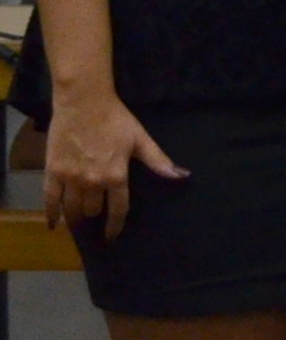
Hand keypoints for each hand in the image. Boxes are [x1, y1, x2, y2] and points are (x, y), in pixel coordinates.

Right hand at [42, 93, 186, 240]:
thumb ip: (158, 161)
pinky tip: (54, 224)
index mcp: (117, 176)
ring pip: (72, 209)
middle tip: (94, 217)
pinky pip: (49, 199)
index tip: (112, 236)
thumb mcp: (141, 140)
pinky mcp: (53, 171)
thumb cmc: (115, 120)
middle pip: (93, 210)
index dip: (115, 226)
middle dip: (95, 215)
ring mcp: (71, 178)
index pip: (118, 210)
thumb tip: (181, 176)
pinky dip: (51, 214)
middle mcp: (93, 182)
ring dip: (76, 218)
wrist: (84, 103)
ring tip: (77, 222)